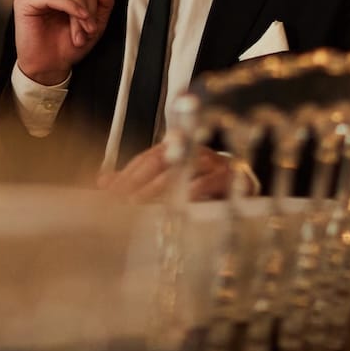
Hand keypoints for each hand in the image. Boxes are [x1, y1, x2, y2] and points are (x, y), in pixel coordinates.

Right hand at [13, 0, 115, 85]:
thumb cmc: (66, 49)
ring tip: (79, 34)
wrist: (49, 68)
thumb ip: (103, 4)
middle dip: (86, 12)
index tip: (93, 29)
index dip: (94, 8)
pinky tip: (77, 18)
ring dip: (78, 12)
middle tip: (88, 33)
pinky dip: (68, 6)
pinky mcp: (24, 1)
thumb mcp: (93, 27)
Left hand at [97, 142, 232, 202]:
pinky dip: (193, 190)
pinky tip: (177, 202)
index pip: (146, 158)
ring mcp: (214, 161)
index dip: (126, 174)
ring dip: (159, 187)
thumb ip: (137, 180)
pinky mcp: (234, 176)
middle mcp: (194, 149)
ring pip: (183, 168)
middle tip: (120, 201)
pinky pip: (212, 180)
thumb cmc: (202, 187)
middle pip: (161, 160)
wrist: (246, 191)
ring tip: (140, 203)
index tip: (108, 192)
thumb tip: (102, 181)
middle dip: (137, 181)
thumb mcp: (168, 183)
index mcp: (178, 147)